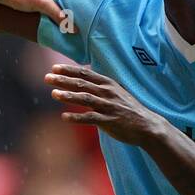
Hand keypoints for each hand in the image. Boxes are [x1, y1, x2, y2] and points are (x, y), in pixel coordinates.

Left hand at [44, 63, 162, 145]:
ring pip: (85, 98)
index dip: (69, 70)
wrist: (147, 126)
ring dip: (68, 95)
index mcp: (108, 84)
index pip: (85, 73)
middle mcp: (107, 93)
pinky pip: (90, 118)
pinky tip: (64, 117)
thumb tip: (84, 76)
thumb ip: (100, 85)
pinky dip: (77, 117)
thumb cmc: (128, 109)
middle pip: (82, 83)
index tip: (54, 68)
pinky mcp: (109, 121)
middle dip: (63, 80)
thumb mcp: (116, 92)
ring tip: (54, 94)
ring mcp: (108, 107)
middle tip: (47, 77)